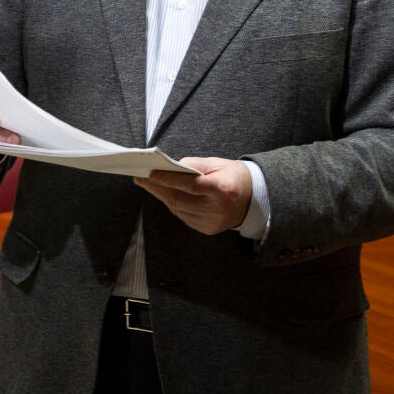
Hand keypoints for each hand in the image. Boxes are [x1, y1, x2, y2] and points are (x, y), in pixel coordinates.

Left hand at [135, 156, 251, 234]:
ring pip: (178, 209)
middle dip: (158, 188)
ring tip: (149, 185)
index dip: (169, 179)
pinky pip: (184, 216)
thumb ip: (194, 164)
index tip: (150, 174)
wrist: (253, 200)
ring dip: (162, 196)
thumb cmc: (233, 176)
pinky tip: (164, 195)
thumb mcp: (218, 164)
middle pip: (180, 199)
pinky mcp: (208, 229)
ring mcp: (212, 222)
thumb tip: (169, 167)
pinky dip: (172, 205)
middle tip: (140, 179)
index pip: (191, 185)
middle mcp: (217, 209)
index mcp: (223, 189)